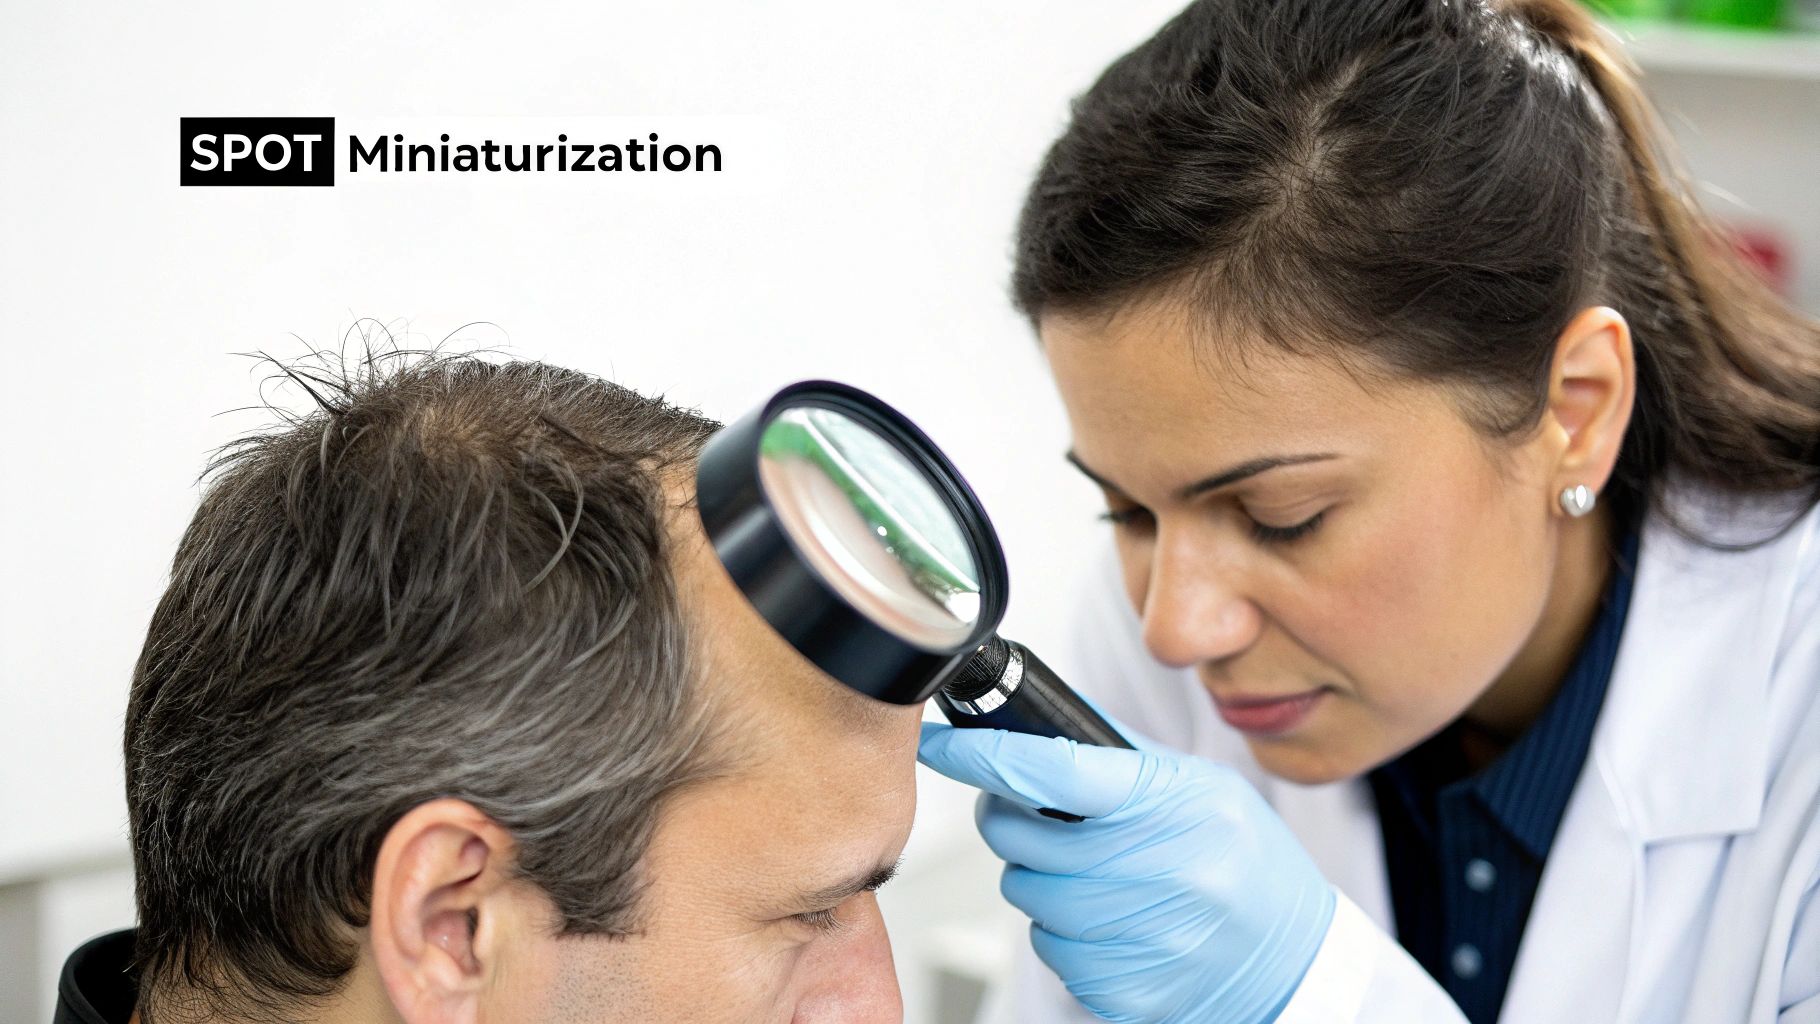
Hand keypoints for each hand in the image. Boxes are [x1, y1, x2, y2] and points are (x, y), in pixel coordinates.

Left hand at [917, 720, 1334, 1023]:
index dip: (982, 754)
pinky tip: (1113, 921)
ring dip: (1040, 880)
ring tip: (1097, 875)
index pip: (1051, 769)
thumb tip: (1035, 720)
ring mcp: (1138, 935)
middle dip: (1012, 822)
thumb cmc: (1246, 863)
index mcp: (1172, 803)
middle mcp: (1156, 869)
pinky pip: (1050, 949)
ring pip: (1026, 894)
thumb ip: (1118, 757)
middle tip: (1040, 820)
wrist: (1290, 961)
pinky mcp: (1121, 986)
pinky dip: (1066, 932)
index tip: (942, 745)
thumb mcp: (1200, 789)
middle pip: (1020, 838)